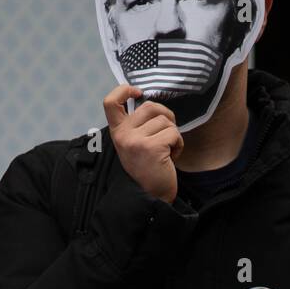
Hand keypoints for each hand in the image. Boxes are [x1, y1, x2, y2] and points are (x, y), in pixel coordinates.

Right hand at [103, 83, 183, 203]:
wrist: (151, 197)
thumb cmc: (148, 169)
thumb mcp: (135, 145)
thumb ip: (138, 125)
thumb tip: (153, 103)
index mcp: (117, 132)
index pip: (111, 102)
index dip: (124, 90)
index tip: (138, 92)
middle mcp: (123, 135)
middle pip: (150, 106)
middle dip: (165, 116)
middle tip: (167, 134)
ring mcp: (136, 141)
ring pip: (165, 121)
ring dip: (173, 135)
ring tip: (167, 151)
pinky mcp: (152, 148)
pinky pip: (173, 133)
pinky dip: (178, 144)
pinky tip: (172, 157)